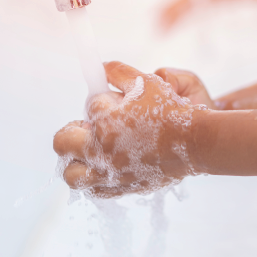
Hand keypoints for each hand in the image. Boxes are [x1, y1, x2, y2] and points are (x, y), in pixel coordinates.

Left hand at [53, 62, 207, 198]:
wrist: (194, 144)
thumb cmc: (172, 112)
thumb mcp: (146, 82)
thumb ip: (118, 72)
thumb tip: (100, 67)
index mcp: (106, 123)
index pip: (89, 105)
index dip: (102, 100)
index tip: (115, 101)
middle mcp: (102, 151)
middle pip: (62, 141)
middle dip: (72, 129)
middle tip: (89, 127)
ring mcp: (110, 173)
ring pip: (70, 173)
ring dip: (74, 160)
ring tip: (90, 151)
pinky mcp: (121, 187)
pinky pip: (93, 189)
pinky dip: (94, 178)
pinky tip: (106, 166)